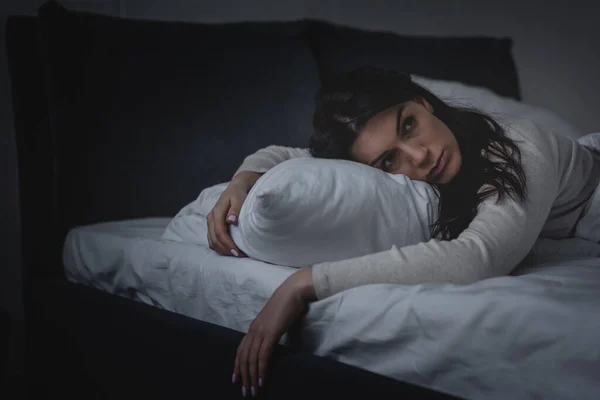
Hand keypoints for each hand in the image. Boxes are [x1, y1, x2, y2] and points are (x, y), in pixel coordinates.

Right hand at [207, 171, 261, 256]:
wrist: (236, 187)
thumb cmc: (239, 193)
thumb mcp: (239, 198)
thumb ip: (236, 209)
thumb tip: (230, 221)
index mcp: (216, 212)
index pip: (219, 232)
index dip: (228, 244)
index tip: (238, 252)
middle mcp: (211, 218)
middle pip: (214, 239)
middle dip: (226, 250)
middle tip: (239, 256)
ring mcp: (211, 222)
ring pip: (212, 241)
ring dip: (222, 250)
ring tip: (236, 255)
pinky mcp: (213, 225)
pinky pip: (213, 240)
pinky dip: (220, 247)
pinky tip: (230, 250)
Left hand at [232, 267, 315, 396]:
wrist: (292, 292)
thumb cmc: (286, 304)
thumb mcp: (274, 319)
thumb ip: (269, 330)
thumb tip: (270, 341)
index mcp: (253, 327)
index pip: (241, 349)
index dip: (237, 365)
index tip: (236, 379)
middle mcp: (253, 330)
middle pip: (243, 357)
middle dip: (243, 376)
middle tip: (244, 391)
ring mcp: (261, 332)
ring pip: (251, 359)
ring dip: (251, 377)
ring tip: (253, 391)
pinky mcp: (270, 334)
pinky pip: (262, 356)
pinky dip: (261, 370)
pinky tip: (261, 380)